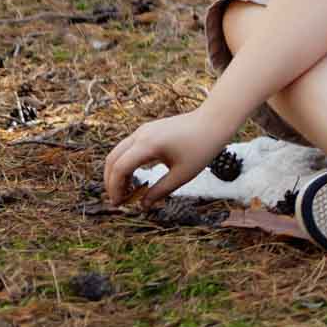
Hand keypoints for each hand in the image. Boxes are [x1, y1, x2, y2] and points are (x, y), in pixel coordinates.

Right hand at [103, 108, 232, 206]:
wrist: (215, 121)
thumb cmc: (203, 147)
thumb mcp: (183, 174)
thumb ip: (160, 191)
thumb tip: (143, 205)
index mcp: (148, 145)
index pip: (120, 168)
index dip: (115, 188)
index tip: (119, 204)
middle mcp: (141, 135)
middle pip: (112, 159)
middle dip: (111, 182)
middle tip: (120, 200)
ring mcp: (143, 130)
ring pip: (118, 152)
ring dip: (118, 172)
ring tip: (128, 191)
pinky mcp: (148, 130)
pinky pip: (128, 148)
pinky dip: (126, 163)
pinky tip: (136, 177)